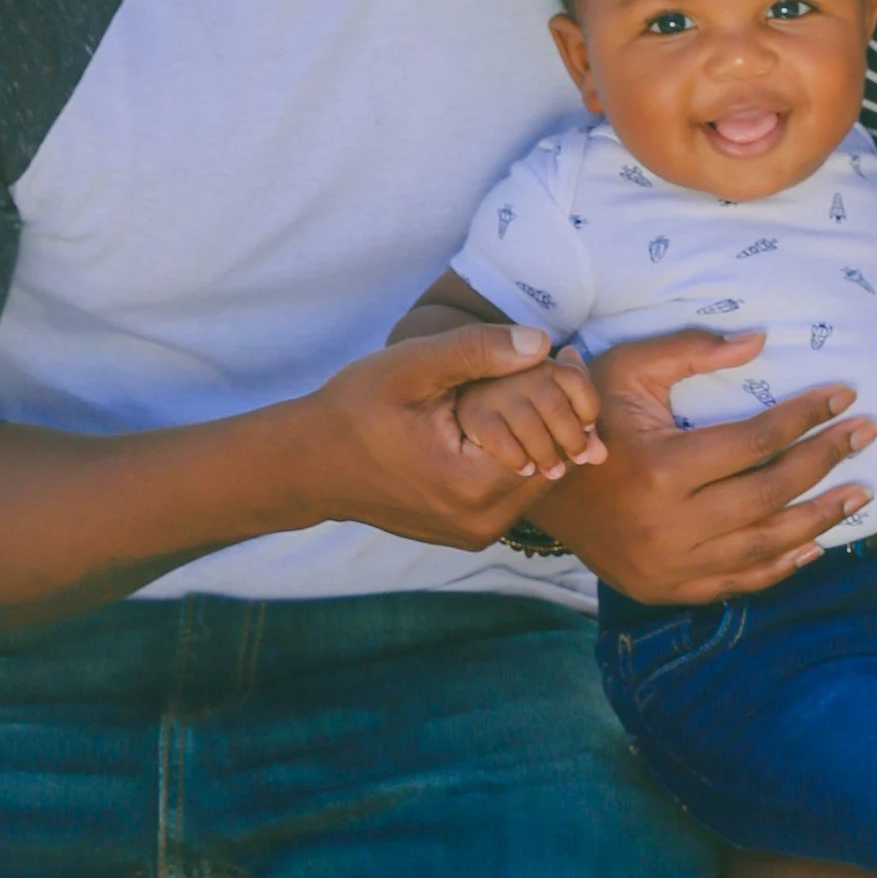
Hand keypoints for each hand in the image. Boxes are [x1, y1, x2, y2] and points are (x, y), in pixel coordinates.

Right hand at [284, 323, 578, 550]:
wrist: (311, 463)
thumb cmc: (356, 409)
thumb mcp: (412, 367)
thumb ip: (477, 351)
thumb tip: (542, 344)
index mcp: (472, 485)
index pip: (555, 436)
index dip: (565, 390)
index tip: (565, 354)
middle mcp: (481, 522)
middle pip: (554, 461)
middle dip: (562, 412)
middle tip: (559, 364)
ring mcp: (475, 534)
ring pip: (538, 477)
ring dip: (544, 434)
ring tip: (536, 386)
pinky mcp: (468, 533)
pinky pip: (514, 491)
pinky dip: (521, 454)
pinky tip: (512, 417)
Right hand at [520, 327, 876, 602]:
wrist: (534, 488)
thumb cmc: (587, 417)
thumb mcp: (628, 368)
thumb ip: (692, 349)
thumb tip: (761, 341)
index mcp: (662, 468)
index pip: (755, 442)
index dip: (806, 417)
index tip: (844, 396)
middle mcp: (670, 525)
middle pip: (770, 495)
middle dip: (826, 461)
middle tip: (866, 435)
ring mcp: (670, 565)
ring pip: (764, 545)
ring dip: (820, 519)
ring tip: (860, 492)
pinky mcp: (668, 589)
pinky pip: (739, 581)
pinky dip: (782, 565)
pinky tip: (816, 543)